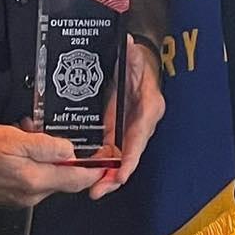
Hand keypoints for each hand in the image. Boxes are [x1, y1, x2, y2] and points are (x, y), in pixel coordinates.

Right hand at [0, 122, 105, 206]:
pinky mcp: (13, 191)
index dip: (97, 168)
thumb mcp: (14, 138)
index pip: (78, 179)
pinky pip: (36, 176)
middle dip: (75, 158)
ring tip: (41, 133)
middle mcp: (32, 193)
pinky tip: (27, 142)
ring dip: (54, 156)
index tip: (109, 157)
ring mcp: (22, 195)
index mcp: (35, 180)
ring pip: (51, 175)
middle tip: (78, 136)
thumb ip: (46, 146)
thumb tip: (71, 152)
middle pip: (67, 179)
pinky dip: (39, 160)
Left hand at [89, 35, 165, 198]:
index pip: (139, 137)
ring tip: (93, 190)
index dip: (130, 157)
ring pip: (120, 159)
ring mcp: (129, 130)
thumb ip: (131, 53)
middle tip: (99, 190)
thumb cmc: (138, 62)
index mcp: (148, 108)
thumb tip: (128, 44)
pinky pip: (111, 152)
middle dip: (116, 176)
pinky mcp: (118, 132)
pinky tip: (87, 174)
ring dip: (107, 176)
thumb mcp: (134, 56)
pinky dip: (101, 165)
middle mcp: (140, 124)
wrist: (137, 63)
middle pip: (130, 156)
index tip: (121, 174)